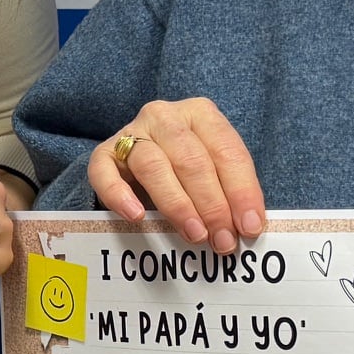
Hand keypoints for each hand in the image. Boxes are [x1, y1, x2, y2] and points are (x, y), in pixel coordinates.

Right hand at [84, 99, 265, 250]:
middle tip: (222, 239)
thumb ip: (229, 191)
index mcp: (201, 113)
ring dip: (177, 204)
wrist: (140, 157)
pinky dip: (120, 195)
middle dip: (212, 204)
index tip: (249, 226)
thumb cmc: (185, 167)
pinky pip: (105, 173)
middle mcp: (165, 116)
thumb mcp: (214, 170)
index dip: (241, 191)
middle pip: (192, 160)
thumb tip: (247, 227)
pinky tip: (137, 216)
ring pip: (153, 166)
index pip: (227, 151)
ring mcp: (131, 132)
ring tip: (194, 234)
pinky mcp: (104, 152)